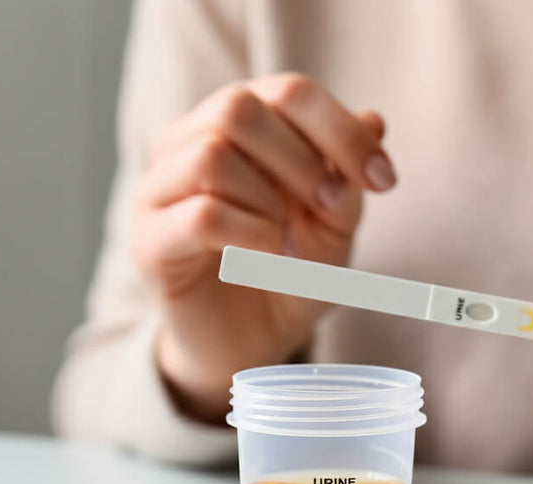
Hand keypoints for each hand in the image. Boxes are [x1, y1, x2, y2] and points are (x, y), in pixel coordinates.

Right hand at [131, 73, 397, 421]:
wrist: (253, 342)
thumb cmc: (290, 272)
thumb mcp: (334, 222)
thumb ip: (348, 173)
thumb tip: (375, 120)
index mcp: (237, 124)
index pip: (287, 91)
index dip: (342, 129)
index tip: (383, 180)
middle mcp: (187, 142)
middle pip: (237, 107)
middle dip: (302, 160)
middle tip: (329, 209)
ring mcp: (158, 189)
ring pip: (211, 154)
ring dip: (270, 202)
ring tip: (289, 243)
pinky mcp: (149, 241)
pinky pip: (201, 215)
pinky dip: (251, 235)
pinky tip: (268, 257)